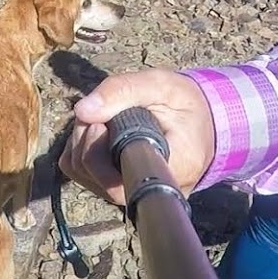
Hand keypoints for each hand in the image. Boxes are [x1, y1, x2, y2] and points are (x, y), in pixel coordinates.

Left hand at [59, 69, 216, 206]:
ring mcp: (129, 194)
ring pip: (81, 172)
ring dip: (81, 139)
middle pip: (93, 174)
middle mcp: (148, 191)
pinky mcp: (115, 188)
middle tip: (104, 111)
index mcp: (170, 169)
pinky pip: (78, 172)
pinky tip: (98, 131)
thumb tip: (82, 111)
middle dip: (87, 136)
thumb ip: (123, 90)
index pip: (118, 182)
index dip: (97, 152)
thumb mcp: (162, 84)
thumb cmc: (185, 105)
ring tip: (104, 119)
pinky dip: (78, 146)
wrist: (199, 123)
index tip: (102, 124)